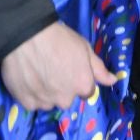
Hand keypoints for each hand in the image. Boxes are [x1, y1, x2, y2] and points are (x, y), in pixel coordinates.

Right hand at [0, 22, 119, 110]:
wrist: (26, 36)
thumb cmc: (59, 39)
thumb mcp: (85, 48)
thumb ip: (99, 69)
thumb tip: (113, 80)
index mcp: (83, 86)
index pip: (86, 92)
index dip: (79, 80)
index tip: (69, 69)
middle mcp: (65, 99)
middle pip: (67, 99)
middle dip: (63, 89)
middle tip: (53, 70)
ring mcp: (45, 102)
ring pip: (50, 102)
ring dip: (47, 93)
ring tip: (38, 73)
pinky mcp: (27, 103)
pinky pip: (33, 103)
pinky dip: (32, 95)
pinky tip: (28, 79)